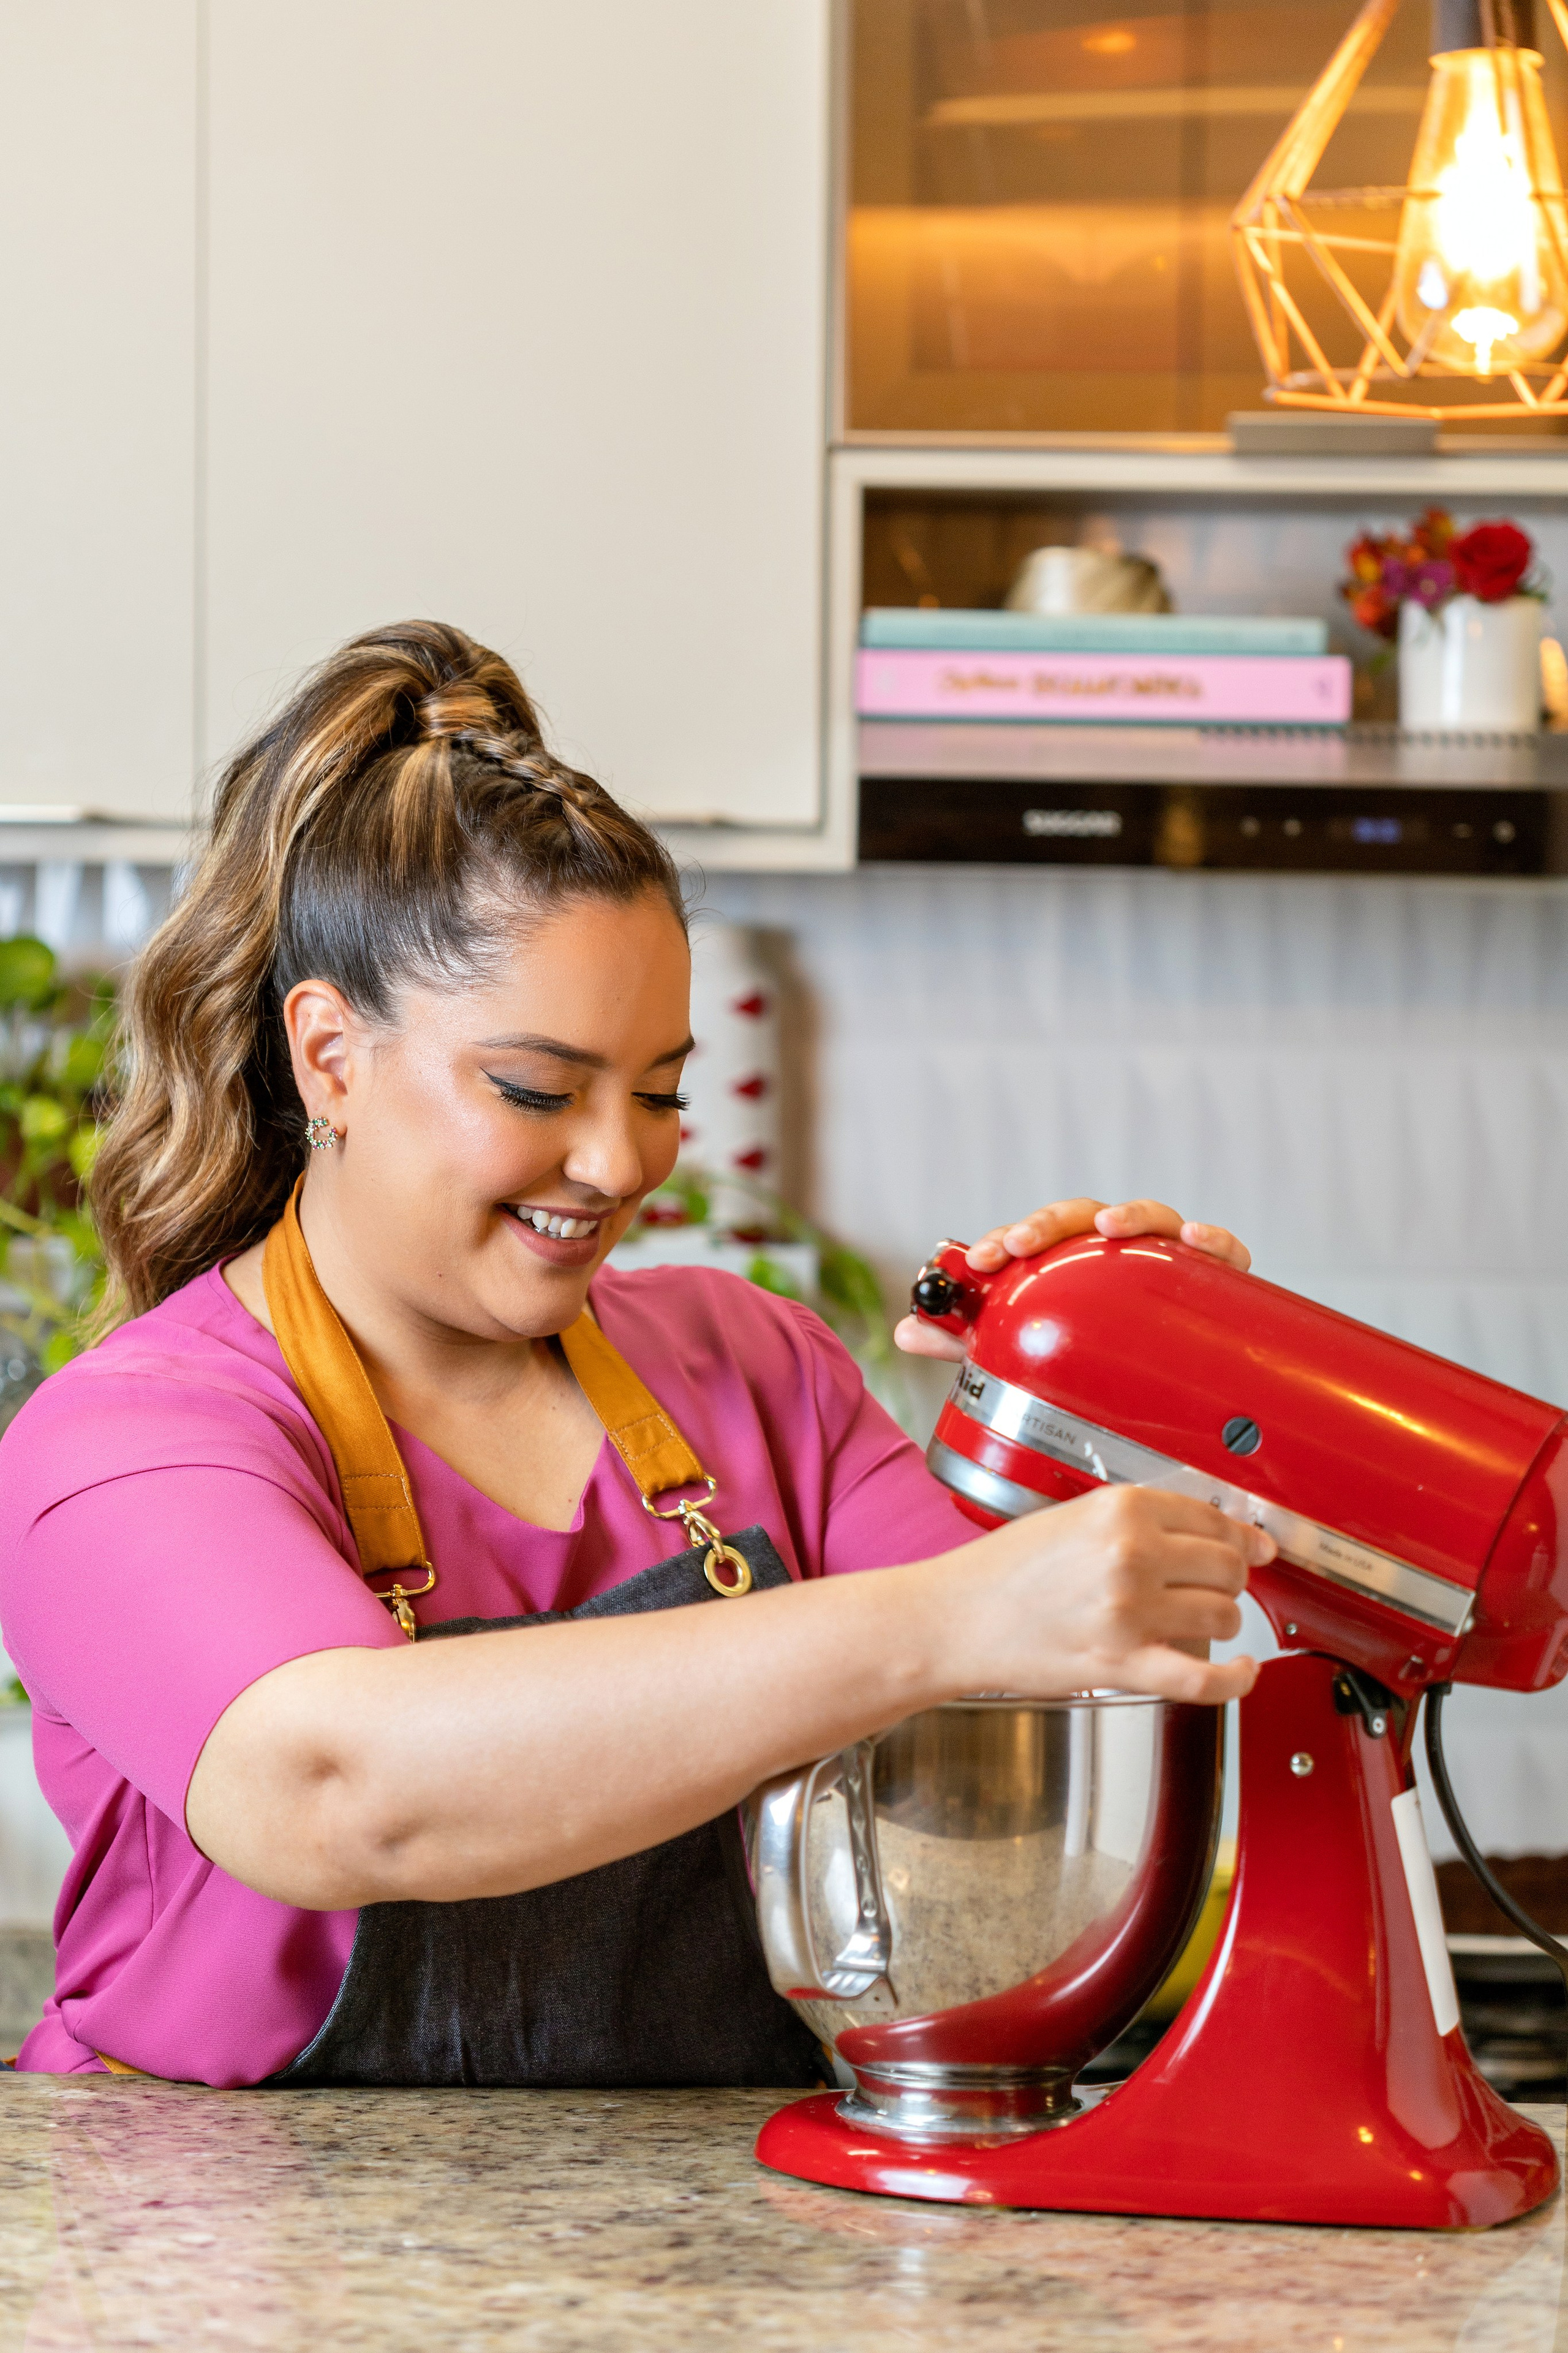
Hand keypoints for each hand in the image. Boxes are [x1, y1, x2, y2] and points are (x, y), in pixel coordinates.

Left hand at [895, 1196, 1250, 1361]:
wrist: (1178, 1408)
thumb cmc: (1097, 1366)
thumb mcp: (1025, 1358)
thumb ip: (966, 1343)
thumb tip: (907, 1330)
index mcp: (1071, 1267)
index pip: (1037, 1236)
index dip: (1007, 1238)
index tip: (979, 1258)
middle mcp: (1117, 1257)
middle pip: (1084, 1218)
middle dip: (1051, 1224)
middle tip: (1021, 1246)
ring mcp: (1167, 1265)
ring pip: (1150, 1221)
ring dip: (1130, 1214)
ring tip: (1109, 1227)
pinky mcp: (1217, 1284)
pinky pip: (1222, 1253)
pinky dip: (1214, 1241)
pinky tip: (1199, 1242)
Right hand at [938, 1483, 1270, 1706]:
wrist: (956, 1618)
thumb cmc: (1005, 1570)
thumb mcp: (1074, 1518)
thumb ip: (1140, 1521)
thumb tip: (1213, 1534)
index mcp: (1121, 1510)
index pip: (1214, 1518)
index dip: (1243, 1537)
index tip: (1255, 1547)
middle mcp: (1132, 1555)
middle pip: (1228, 1567)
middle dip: (1228, 1580)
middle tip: (1211, 1588)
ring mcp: (1130, 1612)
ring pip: (1224, 1616)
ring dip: (1222, 1623)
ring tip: (1199, 1623)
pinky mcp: (1123, 1664)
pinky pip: (1204, 1678)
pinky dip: (1235, 1680)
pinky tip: (1242, 1673)